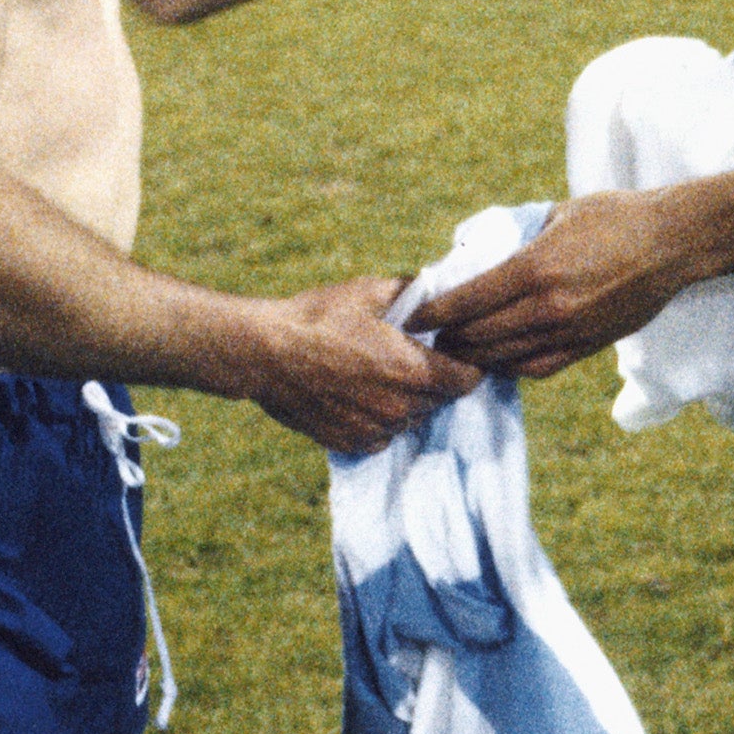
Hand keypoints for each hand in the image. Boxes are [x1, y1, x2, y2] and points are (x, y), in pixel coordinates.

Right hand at [248, 277, 478, 453]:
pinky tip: (358, 394)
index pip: (469, 379)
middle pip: (441, 399)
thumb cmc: (318, 317)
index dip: (467, 364)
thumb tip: (437, 290)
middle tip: (410, 357)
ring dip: (406, 401)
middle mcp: (400, 408)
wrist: (264, 353)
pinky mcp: (351, 443)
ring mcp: (375, 430)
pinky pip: (382, 436)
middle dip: (434, 380)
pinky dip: (378, 419)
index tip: (453, 352)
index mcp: (414, 370)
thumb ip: (414, 293)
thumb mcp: (370, 291)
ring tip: (378, 374)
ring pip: (411, 419)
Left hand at [416, 193, 686, 379]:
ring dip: (474, 357)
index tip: (412, 317)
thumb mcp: (556, 214)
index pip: (467, 300)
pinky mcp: (588, 347)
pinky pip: (537, 368)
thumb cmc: (614, 217)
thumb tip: (475, 252)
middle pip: (479, 335)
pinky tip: (496, 360)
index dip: (434, 312)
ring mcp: (569, 332)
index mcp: (535, 268)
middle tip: (427, 336)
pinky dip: (509, 367)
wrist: (673, 243)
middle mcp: (548, 307)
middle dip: (448, 338)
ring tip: (455, 351)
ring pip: (504, 358)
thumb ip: (514, 235)